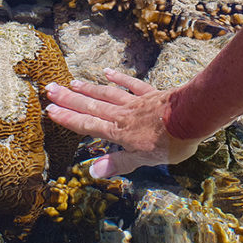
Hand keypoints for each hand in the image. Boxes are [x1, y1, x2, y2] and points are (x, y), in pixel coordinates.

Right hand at [44, 69, 202, 177]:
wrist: (193, 116)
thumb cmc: (171, 142)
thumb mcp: (143, 159)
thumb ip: (118, 163)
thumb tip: (92, 170)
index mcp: (119, 132)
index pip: (88, 124)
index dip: (68, 118)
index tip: (49, 110)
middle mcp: (122, 114)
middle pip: (91, 106)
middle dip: (69, 99)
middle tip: (49, 89)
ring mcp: (136, 102)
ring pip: (107, 94)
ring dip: (88, 89)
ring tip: (71, 82)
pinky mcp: (151, 94)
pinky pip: (131, 84)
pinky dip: (119, 78)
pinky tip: (107, 72)